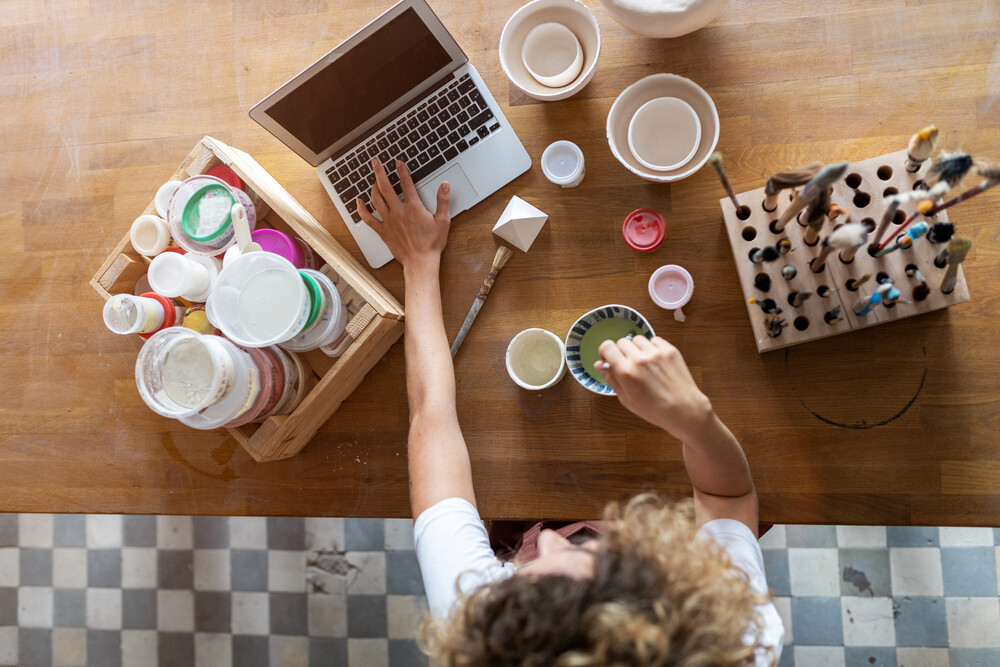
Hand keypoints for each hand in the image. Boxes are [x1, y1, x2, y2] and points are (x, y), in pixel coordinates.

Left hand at [355, 158, 450, 271]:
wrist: (420, 262)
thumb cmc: (432, 244)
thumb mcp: (443, 221)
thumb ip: (443, 201)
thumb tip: (444, 185)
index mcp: (413, 207)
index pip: (406, 183)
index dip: (402, 171)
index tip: (398, 162)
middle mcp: (398, 211)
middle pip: (385, 187)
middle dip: (379, 172)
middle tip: (375, 162)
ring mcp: (389, 221)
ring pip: (376, 199)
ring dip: (372, 187)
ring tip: (372, 180)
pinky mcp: (383, 231)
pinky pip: (369, 219)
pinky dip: (362, 209)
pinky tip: (359, 202)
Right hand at [595, 336, 712, 440]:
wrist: (684, 410)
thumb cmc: (654, 410)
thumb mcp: (626, 399)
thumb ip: (611, 379)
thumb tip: (599, 364)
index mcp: (626, 372)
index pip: (607, 346)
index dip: (606, 353)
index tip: (610, 359)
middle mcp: (639, 359)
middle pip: (621, 342)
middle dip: (622, 352)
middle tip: (629, 365)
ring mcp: (656, 353)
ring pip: (637, 339)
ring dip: (637, 349)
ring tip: (644, 364)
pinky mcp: (670, 350)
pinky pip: (654, 340)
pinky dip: (652, 348)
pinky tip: (655, 362)